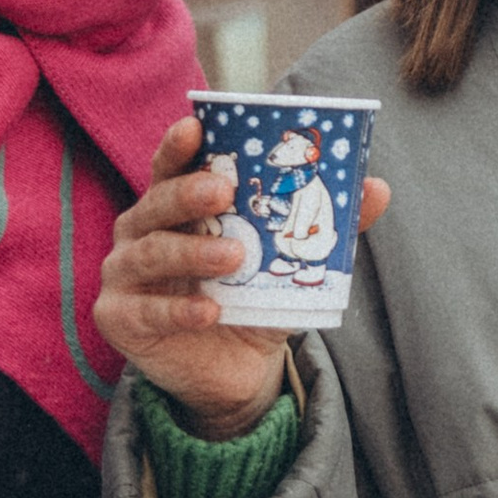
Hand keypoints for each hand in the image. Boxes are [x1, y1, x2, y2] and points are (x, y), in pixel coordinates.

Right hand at [95, 112, 388, 441]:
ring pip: (151, 252)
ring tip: (234, 256)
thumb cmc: (253, 297)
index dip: (178, 145)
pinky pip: (146, 310)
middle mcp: (141, 230)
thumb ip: (323, 224)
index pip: (171, 165)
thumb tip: (377, 188)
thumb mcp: (288, 260)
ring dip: (193, 253)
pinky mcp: (120, 318)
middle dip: (188, 193)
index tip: (196, 126)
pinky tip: (209, 312)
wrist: (236, 371)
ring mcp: (124, 274)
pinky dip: (178, 309)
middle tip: (225, 191)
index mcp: (175, 205)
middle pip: (157, 202)